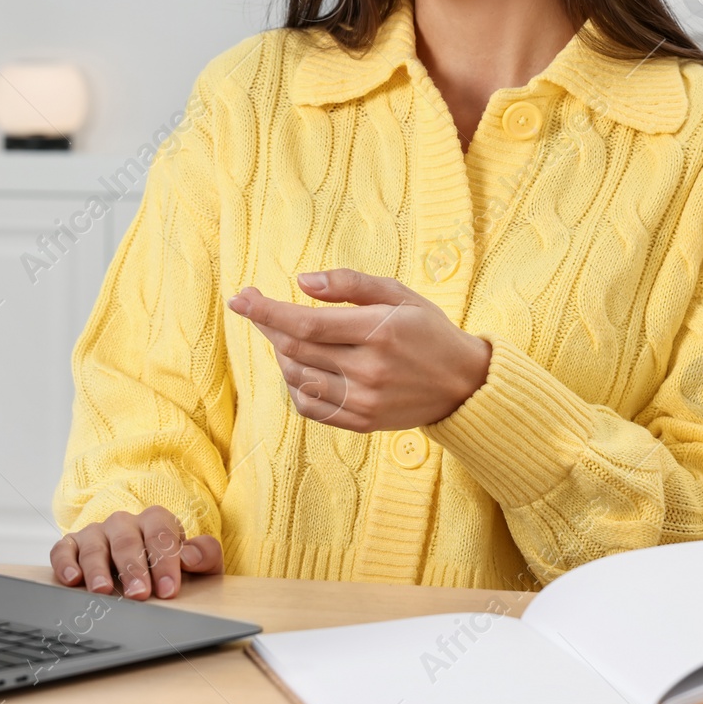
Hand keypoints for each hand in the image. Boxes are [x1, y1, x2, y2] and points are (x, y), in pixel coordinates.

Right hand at [50, 506, 222, 599]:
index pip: (160, 534)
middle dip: (133, 568)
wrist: (143, 567)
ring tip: (102, 592)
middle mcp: (124, 523)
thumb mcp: (198, 563)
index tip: (168, 591)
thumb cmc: (171, 567)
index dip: (164, 561)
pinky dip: (65, 563)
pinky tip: (72, 580)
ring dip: (98, 569)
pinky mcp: (72, 545)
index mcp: (156, 520)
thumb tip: (190, 558)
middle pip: (127, 541)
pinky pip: (63, 549)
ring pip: (95, 546)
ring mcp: (96, 533)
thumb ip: (205, 555)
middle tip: (138, 595)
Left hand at [226, 268, 491, 432]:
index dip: (266, 311)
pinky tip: (299, 365)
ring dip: (280, 352)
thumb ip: (349, 283)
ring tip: (285, 333)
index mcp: (378, 332)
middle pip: (295, 349)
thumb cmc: (427, 330)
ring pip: (297, 377)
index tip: (239, 298)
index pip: (306, 324)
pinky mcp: (360, 422)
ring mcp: (363, 401)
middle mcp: (369, 370)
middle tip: (253, 306)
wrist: (463, 385)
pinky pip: (309, 406)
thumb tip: (301, 281)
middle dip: (266, 324)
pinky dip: (294, 384)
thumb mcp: (398, 294)